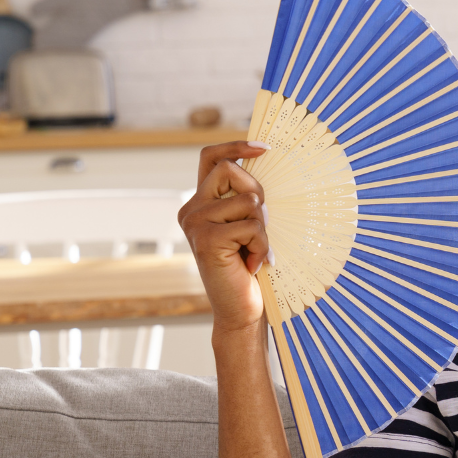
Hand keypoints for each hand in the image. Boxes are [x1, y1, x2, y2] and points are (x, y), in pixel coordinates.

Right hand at [178, 141, 270, 333]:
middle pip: (231, 170)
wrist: (242, 310)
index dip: (236, 146)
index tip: (265, 148)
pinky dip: (262, 246)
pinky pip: (251, 226)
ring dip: (263, 228)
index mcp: (201, 203)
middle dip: (258, 193)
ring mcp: (195, 223)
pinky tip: (252, 264)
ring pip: (249, 201)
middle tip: (262, 226)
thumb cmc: (251, 267)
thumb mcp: (250, 225)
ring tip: (254, 251)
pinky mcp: (206, 239)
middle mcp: (192, 210)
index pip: (211, 157)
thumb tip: (266, 161)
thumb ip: (248, 198)